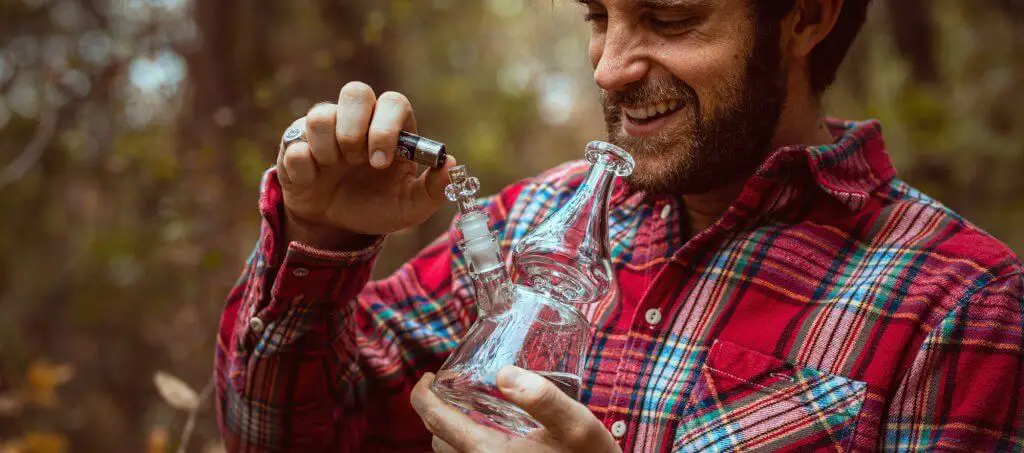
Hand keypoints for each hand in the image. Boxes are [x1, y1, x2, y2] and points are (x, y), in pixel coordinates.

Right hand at [277, 81, 456, 248]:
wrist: (335, 228)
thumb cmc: (376, 206)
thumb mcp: (410, 207)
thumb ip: (434, 189)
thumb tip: (451, 164)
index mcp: (390, 128)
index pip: (393, 103)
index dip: (386, 127)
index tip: (381, 162)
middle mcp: (357, 120)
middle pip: (355, 91)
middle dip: (356, 128)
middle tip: (357, 160)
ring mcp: (325, 129)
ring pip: (320, 114)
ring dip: (329, 149)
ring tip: (335, 170)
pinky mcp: (295, 143)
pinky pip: (294, 145)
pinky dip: (305, 168)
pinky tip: (313, 180)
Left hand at [410, 367, 621, 452]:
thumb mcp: (577, 425)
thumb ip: (542, 397)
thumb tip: (502, 374)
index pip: (436, 421)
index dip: (422, 396)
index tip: (426, 377)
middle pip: (439, 440)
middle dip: (437, 411)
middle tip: (452, 386)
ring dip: (452, 430)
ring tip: (469, 405)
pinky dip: (469, 444)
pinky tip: (493, 431)